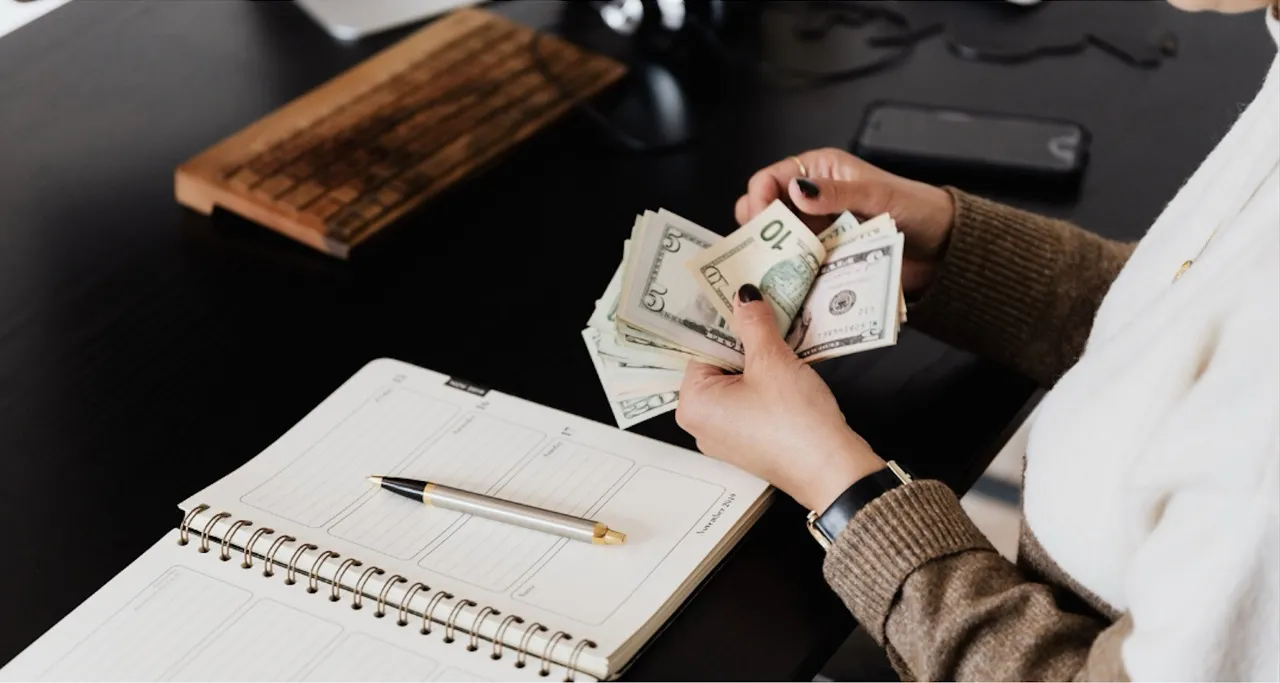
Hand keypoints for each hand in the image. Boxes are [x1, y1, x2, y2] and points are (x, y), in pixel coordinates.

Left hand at [675, 285, 885, 512]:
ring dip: (759, 360)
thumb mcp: (772, 361)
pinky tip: (788, 366)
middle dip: (742, 341)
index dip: (723, 322)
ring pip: (737, 383)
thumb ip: (753, 324)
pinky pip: (751, 402)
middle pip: (717, 366)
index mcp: (693, 404)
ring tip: (780, 335)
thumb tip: (743, 296)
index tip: (740, 300)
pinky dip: (767, 383)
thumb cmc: (794, 420)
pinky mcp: (751, 443)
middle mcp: (701, 424)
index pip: (699, 348)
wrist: (832, 470)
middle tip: (764, 312)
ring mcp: (726, 437)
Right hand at [735, 148, 954, 293]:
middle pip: (767, 212)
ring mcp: (818, 231)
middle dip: (759, 230)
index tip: (757, 222)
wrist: (943, 247)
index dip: (758, 198)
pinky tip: (787, 286)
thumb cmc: (917, 208)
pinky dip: (790, 276)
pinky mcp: (825, 259)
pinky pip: (798, 267)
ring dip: (773, 256)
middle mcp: (813, 199)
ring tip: (771, 272)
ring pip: (779, 243)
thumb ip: (837, 192)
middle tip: (760, 250)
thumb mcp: (877, 195)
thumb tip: (797, 189)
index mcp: (821, 171)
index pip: (771, 178)